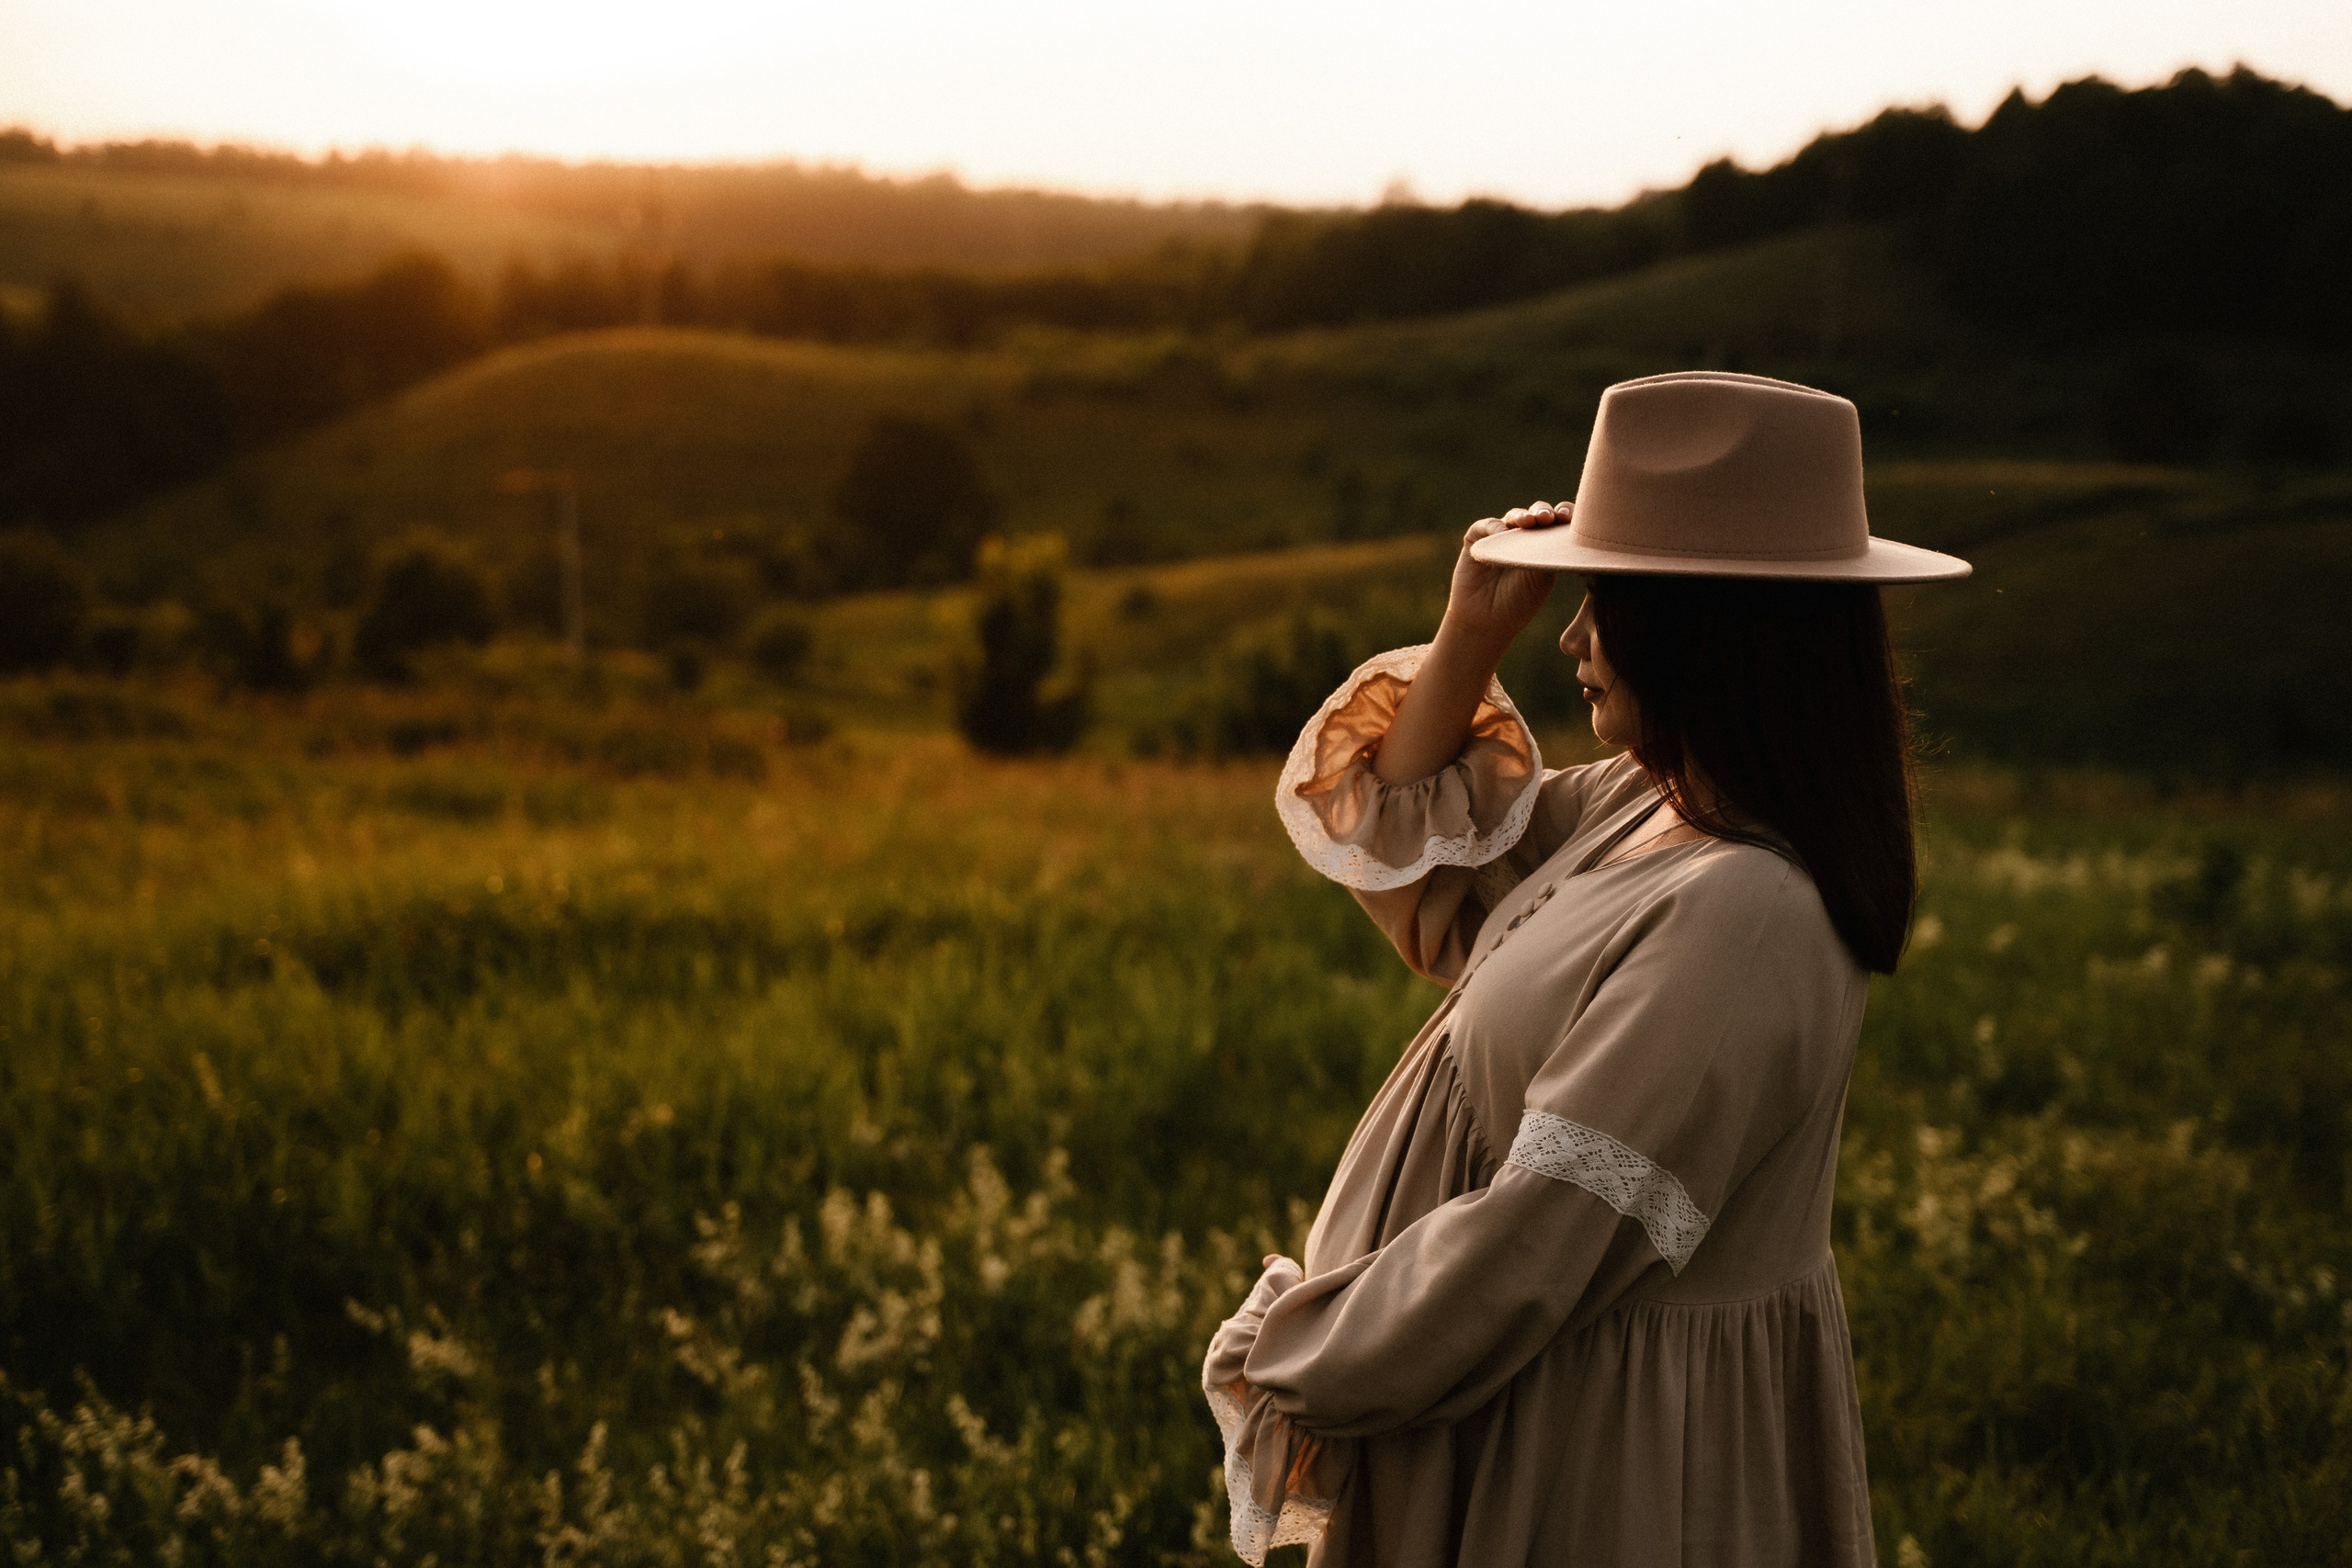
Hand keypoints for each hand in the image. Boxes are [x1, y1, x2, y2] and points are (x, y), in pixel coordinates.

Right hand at [1443, 502, 1569, 654]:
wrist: (1486, 622)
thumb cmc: (1518, 603)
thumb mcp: (1542, 578)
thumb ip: (1550, 553)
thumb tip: (1566, 529)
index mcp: (1545, 546)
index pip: (1557, 523)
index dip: (1564, 515)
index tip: (1569, 518)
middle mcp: (1524, 538)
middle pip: (1537, 513)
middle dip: (1545, 511)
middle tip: (1551, 517)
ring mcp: (1500, 538)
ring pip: (1514, 516)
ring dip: (1523, 515)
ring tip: (1530, 521)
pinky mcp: (1476, 541)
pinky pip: (1485, 526)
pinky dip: (1494, 526)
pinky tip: (1503, 532)